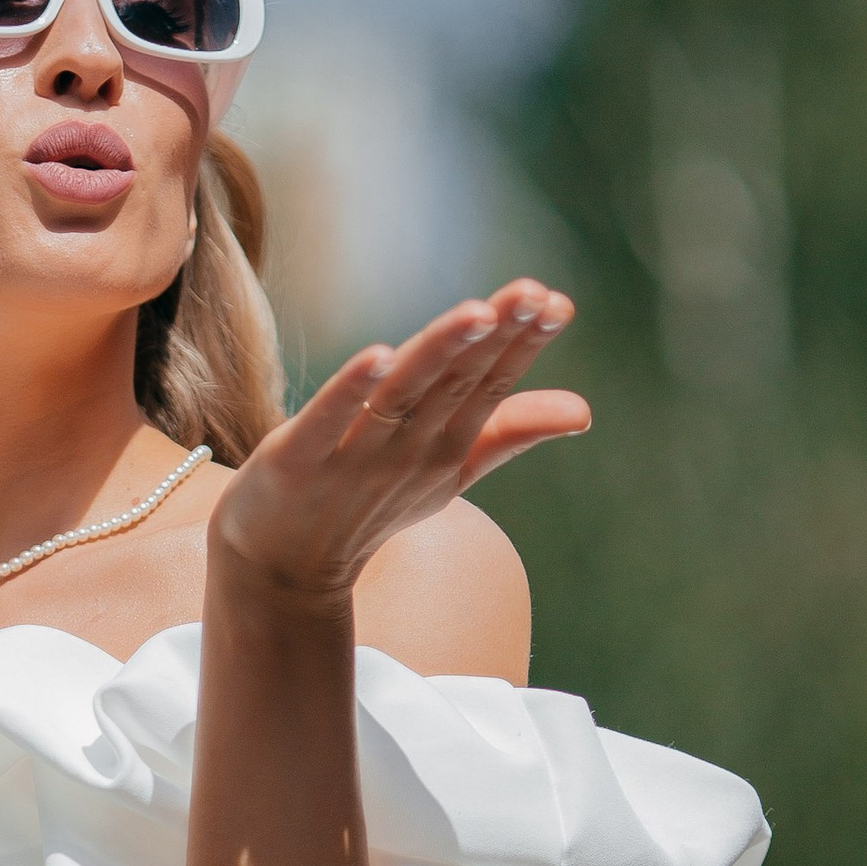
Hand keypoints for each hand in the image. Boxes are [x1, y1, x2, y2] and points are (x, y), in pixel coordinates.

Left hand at [210, 280, 588, 604]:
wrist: (284, 571)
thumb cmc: (371, 506)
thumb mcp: (448, 470)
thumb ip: (509, 432)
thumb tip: (583, 410)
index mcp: (445, 446)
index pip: (490, 386)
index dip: (522, 344)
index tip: (556, 302)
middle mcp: (407, 450)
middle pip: (455, 383)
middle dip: (494, 337)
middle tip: (532, 294)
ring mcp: (353, 458)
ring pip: (402, 395)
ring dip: (439, 352)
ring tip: (476, 313)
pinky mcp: (297, 461)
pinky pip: (328, 421)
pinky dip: (352, 391)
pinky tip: (378, 355)